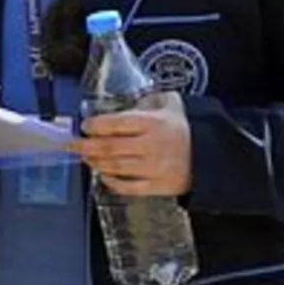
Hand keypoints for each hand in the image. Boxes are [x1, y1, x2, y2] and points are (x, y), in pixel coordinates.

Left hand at [69, 91, 192, 197]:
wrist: (210, 157)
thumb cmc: (184, 129)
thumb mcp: (170, 104)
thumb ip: (148, 98)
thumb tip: (127, 97)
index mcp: (153, 123)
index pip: (116, 123)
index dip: (95, 125)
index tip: (85, 126)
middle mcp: (151, 146)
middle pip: (109, 147)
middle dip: (85, 146)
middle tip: (72, 144)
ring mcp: (154, 168)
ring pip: (115, 167)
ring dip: (96, 162)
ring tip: (86, 157)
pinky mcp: (157, 186)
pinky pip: (128, 187)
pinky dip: (111, 182)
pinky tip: (103, 175)